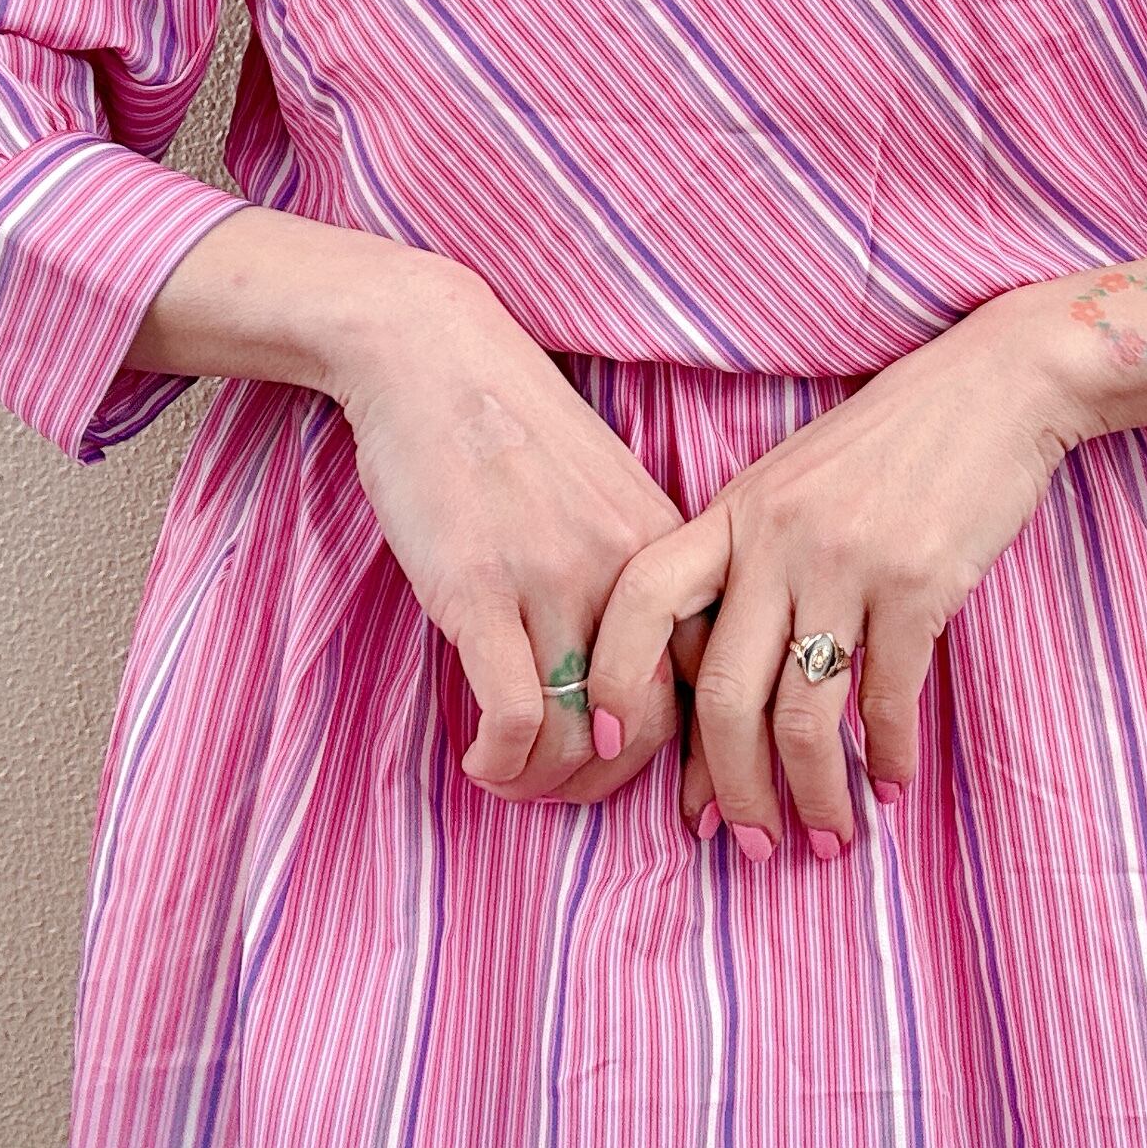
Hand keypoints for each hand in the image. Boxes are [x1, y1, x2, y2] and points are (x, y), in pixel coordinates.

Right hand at [325, 254, 688, 805]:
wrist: (434, 356)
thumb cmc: (514, 427)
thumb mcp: (608, 491)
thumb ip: (633, 570)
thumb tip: (637, 667)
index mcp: (668, 545)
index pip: (712, 673)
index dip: (690, 747)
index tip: (655, 777)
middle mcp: (625, 569)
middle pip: (653, 724)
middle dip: (612, 783)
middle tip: (570, 791)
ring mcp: (553, 581)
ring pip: (582, 733)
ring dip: (548, 784)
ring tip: (516, 779)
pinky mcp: (478, 591)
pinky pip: (513, 716)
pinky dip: (500, 763)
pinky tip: (481, 761)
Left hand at [586, 293, 1092, 857]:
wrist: (995, 387)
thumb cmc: (891, 443)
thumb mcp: (795, 481)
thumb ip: (749, 559)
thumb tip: (719, 679)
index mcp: (736, 511)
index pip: (642, 599)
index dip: (612, 677)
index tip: (609, 744)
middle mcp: (778, 538)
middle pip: (724, 694)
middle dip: (729, 788)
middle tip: (745, 845)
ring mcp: (847, 561)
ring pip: (804, 716)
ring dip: (812, 795)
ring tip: (825, 839)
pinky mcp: (920, 583)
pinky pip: (886, 699)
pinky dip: (886, 757)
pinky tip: (891, 783)